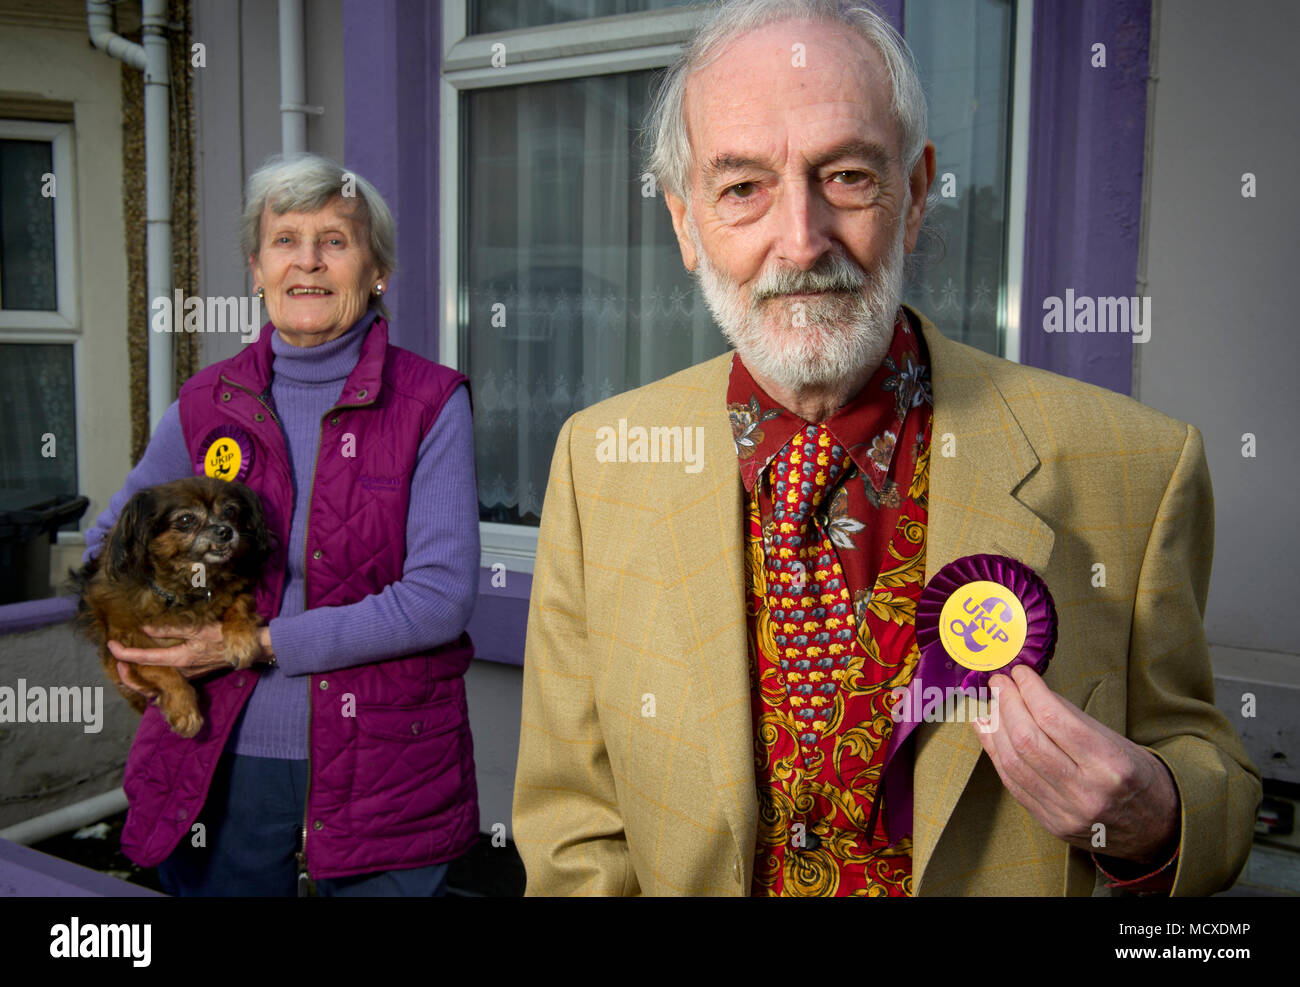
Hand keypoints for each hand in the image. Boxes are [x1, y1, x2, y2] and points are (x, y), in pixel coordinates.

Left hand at [107, 622, 270, 682]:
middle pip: (145, 677)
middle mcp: (179, 671)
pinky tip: (149, 666)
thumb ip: (170, 630)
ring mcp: (185, 676)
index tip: (111, 644)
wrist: (246, 651)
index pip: (143, 658)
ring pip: (155, 681)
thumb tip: (146, 630)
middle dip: (126, 670)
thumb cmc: (223, 637)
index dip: (124, 653)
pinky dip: (153, 675)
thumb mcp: (197, 628)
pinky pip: (166, 680)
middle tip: (115, 656)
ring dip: (138, 674)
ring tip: (126, 662)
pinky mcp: (192, 675)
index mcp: (179, 658)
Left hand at [974, 664, 1179, 865]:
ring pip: (1013, 762)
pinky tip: (988, 730)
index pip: (1055, 720)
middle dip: (1006, 704)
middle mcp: (1086, 792)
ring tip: (989, 702)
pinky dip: (996, 752)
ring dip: (994, 726)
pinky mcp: (1050, 823)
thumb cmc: (1136, 776)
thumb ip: (1069, 716)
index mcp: (1111, 766)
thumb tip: (1028, 688)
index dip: (1030, 691)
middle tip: (998, 682)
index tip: (1019, 672)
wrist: (1155, 829)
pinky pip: (1012, 783)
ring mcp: (1065, 812)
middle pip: (1028, 740)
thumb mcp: (1115, 740)